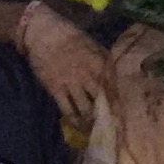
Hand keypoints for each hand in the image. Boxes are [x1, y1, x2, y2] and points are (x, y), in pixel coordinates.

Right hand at [13, 0, 107, 132]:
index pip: (113, 90)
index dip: (118, 106)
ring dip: (91, 122)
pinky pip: (68, 110)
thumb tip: (114, 82)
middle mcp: (89, 76)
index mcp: (101, 64)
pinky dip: (74, 121)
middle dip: (107, 117)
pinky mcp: (56, 89)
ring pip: (86, 110)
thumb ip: (106, 63)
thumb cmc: (70, 37)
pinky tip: (78, 127)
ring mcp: (72, 84)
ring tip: (94, 129)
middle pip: (102, 103)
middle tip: (109, 128)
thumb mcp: (94, 45)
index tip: (120, 117)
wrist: (44, 33)